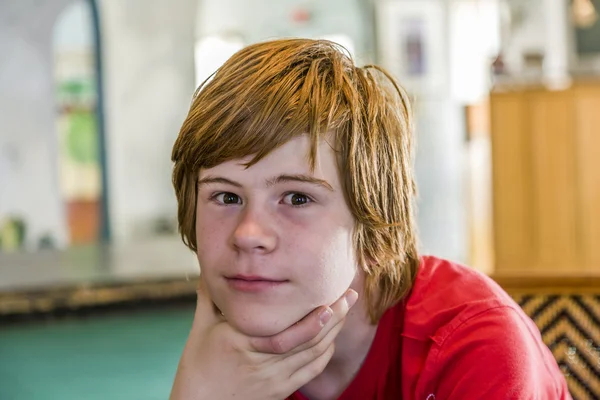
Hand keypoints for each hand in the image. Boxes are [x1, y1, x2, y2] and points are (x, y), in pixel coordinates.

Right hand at [169, 278, 357, 399]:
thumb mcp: (201, 329)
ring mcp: (273, 380)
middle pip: (308, 341)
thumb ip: (209, 298)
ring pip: (314, 356)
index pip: (285, 333)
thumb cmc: (197, 367)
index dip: (313, 320)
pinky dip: (326, 353)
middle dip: (333, 317)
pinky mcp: (279, 391)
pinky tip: (332, 337)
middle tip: (349, 295)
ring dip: (334, 331)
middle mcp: (262, 363)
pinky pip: (311, 372)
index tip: (328, 298)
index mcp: (241, 343)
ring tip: (346, 309)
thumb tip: (209, 271)